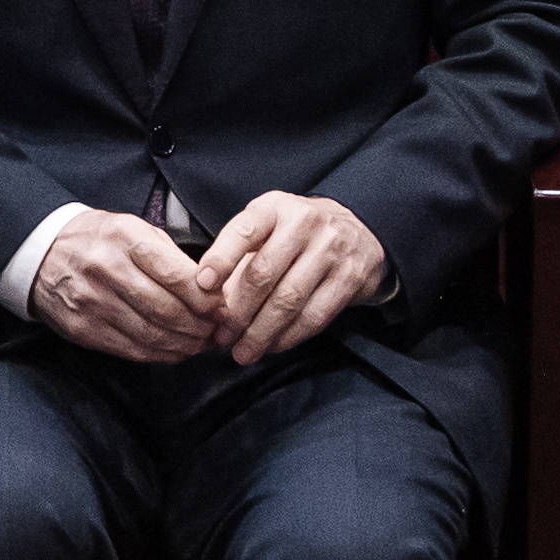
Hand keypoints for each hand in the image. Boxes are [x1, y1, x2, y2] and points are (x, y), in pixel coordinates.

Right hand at [32, 210, 223, 363]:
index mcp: (124, 238)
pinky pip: (130, 349)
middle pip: (166, 309)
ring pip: (151, 334)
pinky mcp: (83, 329)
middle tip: (215, 330)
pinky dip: (159, 354)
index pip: (176, 275)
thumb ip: (171, 258)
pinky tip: (174, 350)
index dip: (206, 298)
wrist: (42, 253)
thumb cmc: (100, 240)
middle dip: (199, 326)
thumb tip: (210, 292)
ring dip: (183, 344)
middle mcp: (106, 269)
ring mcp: (91, 302)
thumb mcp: (134, 229)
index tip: (221, 307)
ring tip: (199, 343)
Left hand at [195, 190, 387, 365]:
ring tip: (243, 352)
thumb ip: (238, 257)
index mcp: (274, 208)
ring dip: (261, 333)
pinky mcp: (350, 278)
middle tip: (222, 337)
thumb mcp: (267, 228)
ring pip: (289, 301)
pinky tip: (273, 346)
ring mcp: (331, 250)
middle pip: (263, 274)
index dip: (221, 259)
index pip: (244, 231)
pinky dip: (289, 337)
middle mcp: (304, 224)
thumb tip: (209, 303)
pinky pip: (315, 316)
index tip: (202, 285)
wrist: (358, 231)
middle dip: (238, 312)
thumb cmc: (296, 234)